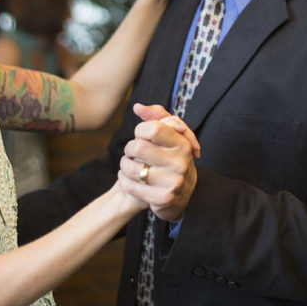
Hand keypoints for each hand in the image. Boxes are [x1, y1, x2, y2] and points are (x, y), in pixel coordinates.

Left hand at [118, 103, 198, 220]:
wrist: (182, 192)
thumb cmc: (171, 156)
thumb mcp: (170, 135)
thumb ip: (156, 117)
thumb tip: (137, 107)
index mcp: (182, 143)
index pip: (153, 128)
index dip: (140, 130)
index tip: (140, 135)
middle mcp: (180, 162)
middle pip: (138, 147)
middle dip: (130, 148)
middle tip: (133, 152)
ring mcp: (172, 182)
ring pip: (131, 167)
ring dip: (124, 165)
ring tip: (129, 165)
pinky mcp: (163, 198)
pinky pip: (130, 185)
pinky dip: (124, 181)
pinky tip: (128, 178)